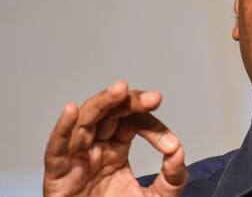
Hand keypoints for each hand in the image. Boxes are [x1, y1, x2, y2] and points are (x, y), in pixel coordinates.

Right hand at [43, 81, 187, 195]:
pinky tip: (72, 110)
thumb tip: (179, 151)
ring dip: (102, 103)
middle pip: (108, 113)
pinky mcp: (57, 177)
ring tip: (120, 90)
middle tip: (153, 98)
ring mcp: (75, 160)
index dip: (152, 126)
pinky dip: (62, 129)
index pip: (132, 123)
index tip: (171, 144)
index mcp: (115, 150)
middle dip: (130, 101)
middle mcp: (95, 149)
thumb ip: (172, 177)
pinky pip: (56, 150)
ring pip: (85, 122)